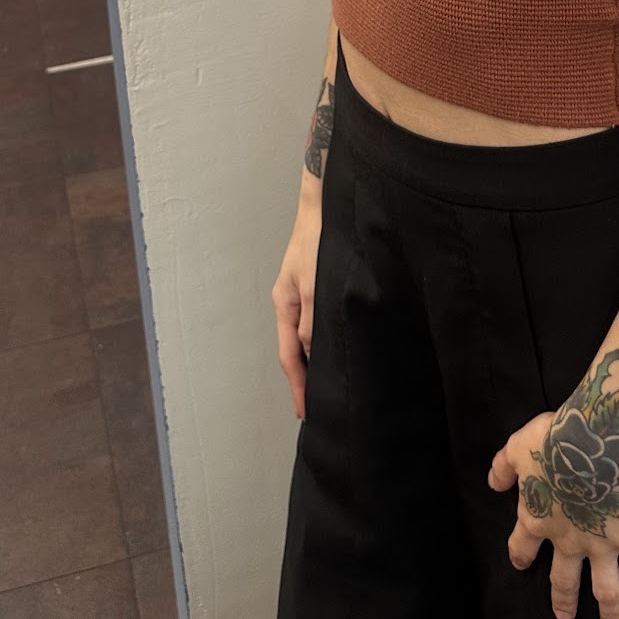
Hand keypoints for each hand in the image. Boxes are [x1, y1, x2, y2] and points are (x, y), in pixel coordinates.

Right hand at [271, 192, 321, 418]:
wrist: (323, 205)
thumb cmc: (316, 241)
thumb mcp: (315, 284)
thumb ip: (312, 320)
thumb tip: (310, 353)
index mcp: (284, 304)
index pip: (288, 356)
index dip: (298, 386)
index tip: (305, 412)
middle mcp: (291, 303)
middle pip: (294, 350)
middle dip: (303, 379)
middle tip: (316, 408)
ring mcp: (302, 295)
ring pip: (306, 338)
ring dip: (314, 362)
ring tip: (326, 387)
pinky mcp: (316, 287)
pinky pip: (316, 323)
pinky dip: (322, 342)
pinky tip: (334, 349)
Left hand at [487, 406, 618, 618]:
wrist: (591, 443)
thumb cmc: (552, 442)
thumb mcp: (516, 448)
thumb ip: (502, 467)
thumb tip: (494, 483)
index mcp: (538, 518)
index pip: (523, 545)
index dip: (521, 555)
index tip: (521, 564)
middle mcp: (569, 540)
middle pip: (564, 578)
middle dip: (563, 599)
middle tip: (564, 617)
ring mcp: (603, 544)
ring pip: (606, 587)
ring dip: (610, 608)